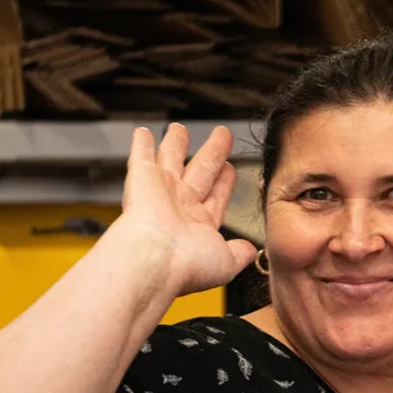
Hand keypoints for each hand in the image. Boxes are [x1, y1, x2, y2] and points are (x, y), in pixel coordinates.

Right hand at [116, 123, 256, 290]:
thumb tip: (251, 251)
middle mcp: (180, 206)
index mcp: (199, 224)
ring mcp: (160, 191)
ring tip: (180, 128)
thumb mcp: (226, 262)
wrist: (154, 259)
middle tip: (221, 135)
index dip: (224, 182)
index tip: (230, 168)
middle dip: (212, 153)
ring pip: (172, 158)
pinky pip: (141, 155)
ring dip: (176, 143)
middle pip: (201, 171)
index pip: (216, 196)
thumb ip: (239, 253)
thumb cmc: (186, 264)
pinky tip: (143, 132)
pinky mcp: (141, 178)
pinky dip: (141, 143)